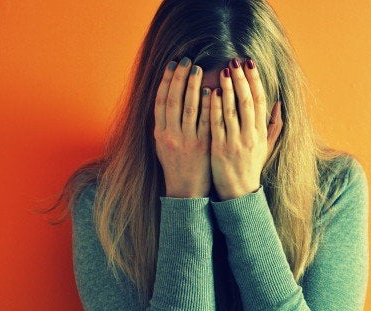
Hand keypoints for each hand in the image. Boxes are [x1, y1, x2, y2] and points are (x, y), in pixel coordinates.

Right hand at [154, 57, 212, 197]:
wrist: (186, 190)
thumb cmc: (175, 164)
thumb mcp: (162, 143)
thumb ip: (165, 122)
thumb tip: (167, 97)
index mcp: (160, 133)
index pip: (161, 101)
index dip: (166, 81)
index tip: (172, 64)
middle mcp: (171, 135)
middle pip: (173, 101)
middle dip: (180, 78)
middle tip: (187, 60)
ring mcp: (186, 140)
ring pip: (188, 108)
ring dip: (193, 86)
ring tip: (198, 69)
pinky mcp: (202, 146)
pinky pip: (205, 122)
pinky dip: (207, 105)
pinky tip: (211, 90)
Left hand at [209, 58, 282, 200]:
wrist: (238, 193)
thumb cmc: (251, 167)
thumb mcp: (266, 146)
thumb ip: (273, 125)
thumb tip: (279, 104)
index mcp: (261, 132)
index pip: (261, 101)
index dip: (256, 81)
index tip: (249, 64)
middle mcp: (250, 135)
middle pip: (248, 102)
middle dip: (242, 80)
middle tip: (235, 61)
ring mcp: (235, 142)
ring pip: (233, 111)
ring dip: (228, 89)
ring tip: (223, 70)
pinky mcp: (220, 149)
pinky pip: (217, 125)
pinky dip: (215, 108)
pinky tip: (210, 93)